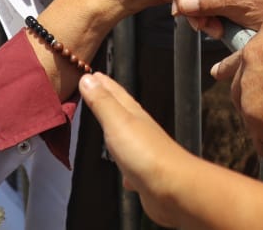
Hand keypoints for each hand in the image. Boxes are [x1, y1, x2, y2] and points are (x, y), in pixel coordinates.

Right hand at [79, 72, 200, 226]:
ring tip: (106, 127)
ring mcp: (144, 154)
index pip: (117, 94)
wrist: (173, 188)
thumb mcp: (118, 122)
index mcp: (134, 115)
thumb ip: (103, 102)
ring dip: (116, 130)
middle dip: (109, 102)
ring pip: (127, 137)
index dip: (105, 84)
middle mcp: (141, 131)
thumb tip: (88, 78)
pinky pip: (131, 166)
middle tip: (97, 91)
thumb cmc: (145, 152)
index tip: (93, 74)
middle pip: (122, 112)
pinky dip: (125, 165)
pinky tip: (123, 173)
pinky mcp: (145, 176)